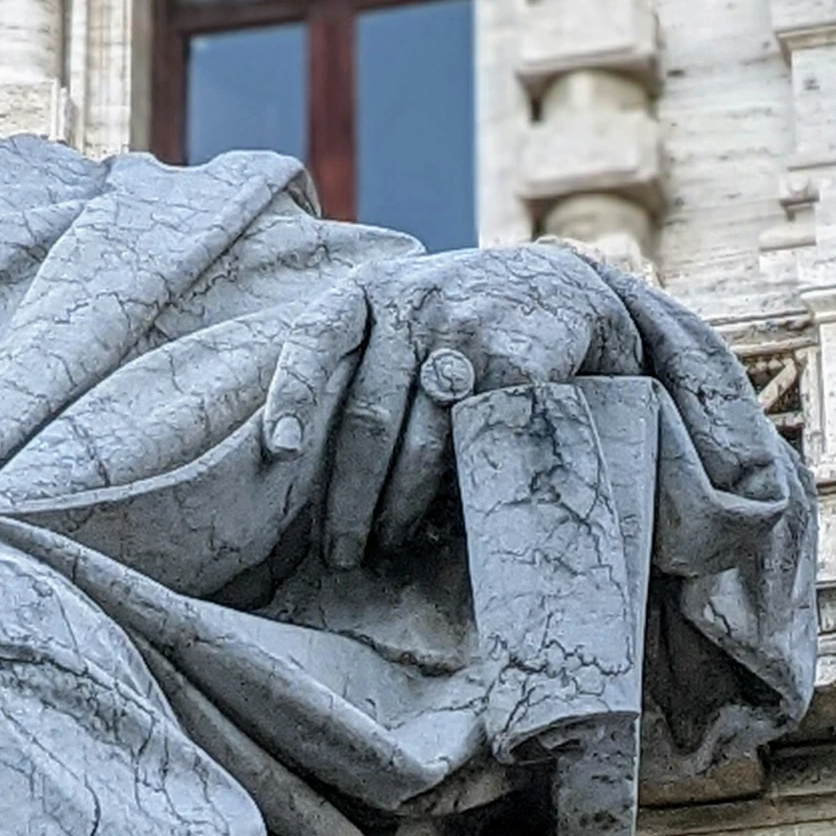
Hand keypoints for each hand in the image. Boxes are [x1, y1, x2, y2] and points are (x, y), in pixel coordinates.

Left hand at [262, 245, 640, 567]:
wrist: (557, 284)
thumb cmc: (448, 314)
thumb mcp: (393, 304)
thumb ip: (349, 355)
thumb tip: (287, 452)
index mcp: (367, 289)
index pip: (313, 340)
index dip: (292, 396)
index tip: (278, 450)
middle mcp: (411, 303)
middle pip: (368, 414)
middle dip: (347, 493)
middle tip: (338, 550)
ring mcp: (467, 333)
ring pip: (423, 441)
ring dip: (399, 506)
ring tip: (385, 543)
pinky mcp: (518, 365)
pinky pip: (478, 446)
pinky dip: (461, 493)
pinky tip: (446, 521)